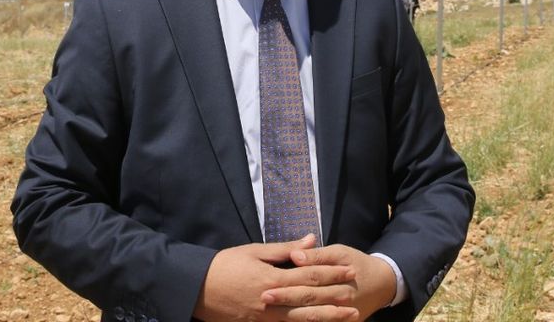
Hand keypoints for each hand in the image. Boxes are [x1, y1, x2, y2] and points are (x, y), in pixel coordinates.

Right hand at [194, 234, 358, 321]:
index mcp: (273, 278)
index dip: (332, 273)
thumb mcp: (254, 252)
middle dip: (335, 296)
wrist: (196, 290)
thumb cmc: (224, 266)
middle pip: (311, 299)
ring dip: (328, 317)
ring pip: (304, 319)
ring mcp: (267, 318)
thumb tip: (311, 240)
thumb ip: (285, 249)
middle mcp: (273, 301)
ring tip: (349, 316)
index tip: (350, 270)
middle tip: (356, 295)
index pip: (310, 275)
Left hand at [266, 245, 395, 321]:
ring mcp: (343, 314)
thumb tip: (296, 256)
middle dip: (286, 300)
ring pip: (314, 316)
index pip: (310, 280)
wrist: (382, 284)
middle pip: (309, 299)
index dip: (288, 284)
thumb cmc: (356, 263)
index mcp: (339, 276)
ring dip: (292, 315)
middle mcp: (341, 297)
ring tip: (271, 313)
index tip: (266, 286)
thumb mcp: (340, 252)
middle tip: (264, 299)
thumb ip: (317, 255)